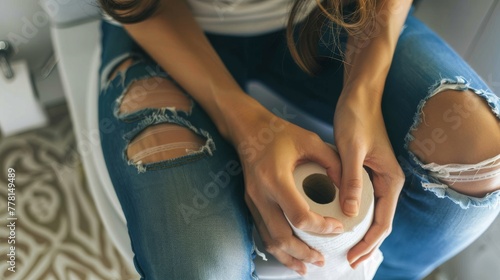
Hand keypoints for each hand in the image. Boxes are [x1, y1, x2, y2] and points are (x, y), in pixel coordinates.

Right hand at [226, 101, 344, 274]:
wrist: (248, 129)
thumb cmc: (279, 133)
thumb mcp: (310, 141)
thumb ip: (332, 162)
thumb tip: (348, 190)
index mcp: (275, 179)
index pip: (299, 215)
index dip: (321, 227)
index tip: (338, 227)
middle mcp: (261, 194)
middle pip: (281, 236)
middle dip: (304, 253)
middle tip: (322, 260)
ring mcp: (253, 201)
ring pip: (269, 240)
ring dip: (289, 257)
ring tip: (307, 266)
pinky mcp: (251, 203)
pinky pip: (262, 233)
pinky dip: (277, 248)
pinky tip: (290, 255)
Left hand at [333, 90, 404, 267]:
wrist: (359, 96)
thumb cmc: (357, 118)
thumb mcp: (352, 149)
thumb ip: (352, 180)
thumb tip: (350, 212)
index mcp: (391, 179)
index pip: (384, 221)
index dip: (369, 242)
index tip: (354, 257)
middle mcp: (388, 181)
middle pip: (380, 221)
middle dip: (366, 243)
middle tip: (349, 260)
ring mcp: (378, 177)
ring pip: (372, 213)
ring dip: (361, 232)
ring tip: (344, 247)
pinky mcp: (366, 172)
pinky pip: (364, 200)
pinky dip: (354, 215)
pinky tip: (340, 221)